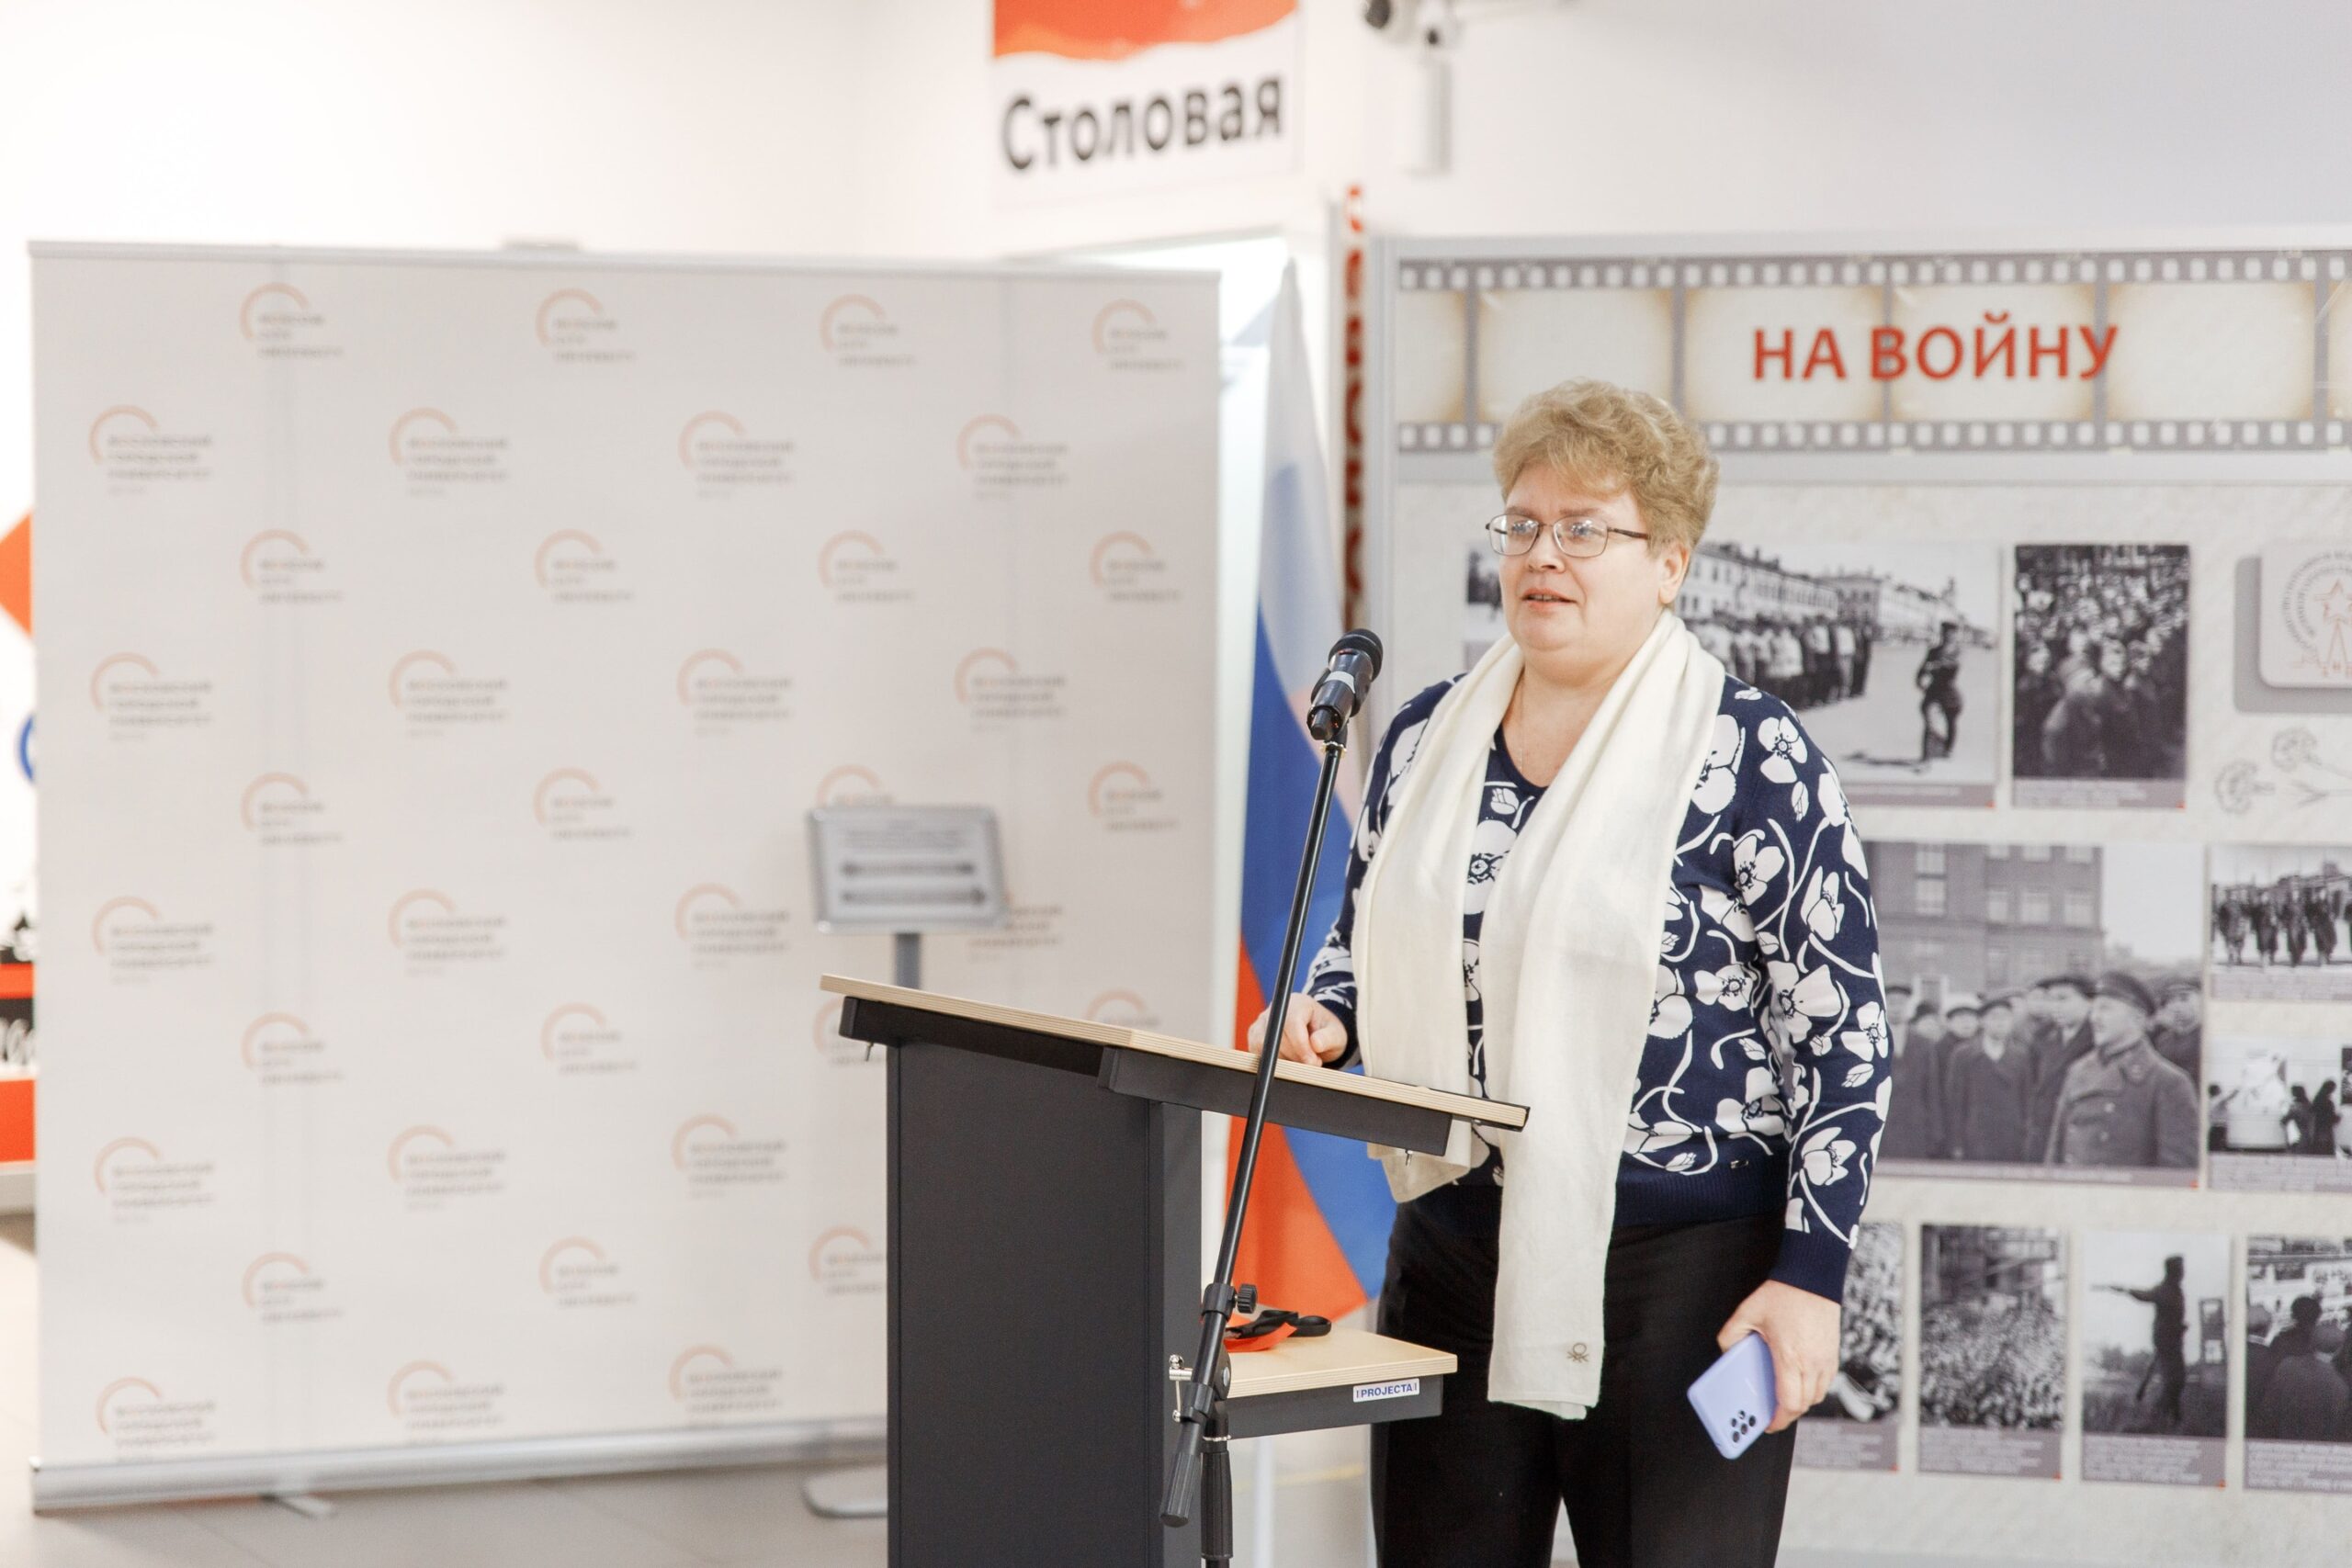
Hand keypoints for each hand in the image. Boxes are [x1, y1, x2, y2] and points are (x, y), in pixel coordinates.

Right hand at [1246, 994, 1347, 1066]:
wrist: (1317, 1034)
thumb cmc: (1326, 1033)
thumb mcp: (1336, 1035)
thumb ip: (1328, 1038)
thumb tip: (1315, 1043)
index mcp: (1298, 1003)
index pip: (1291, 1023)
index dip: (1300, 1046)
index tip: (1312, 1061)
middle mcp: (1276, 1009)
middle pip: (1277, 1037)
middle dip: (1295, 1056)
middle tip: (1312, 1063)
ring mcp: (1262, 1022)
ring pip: (1265, 1047)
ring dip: (1285, 1060)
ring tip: (1301, 1060)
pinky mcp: (1255, 1036)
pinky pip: (1258, 1053)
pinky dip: (1274, 1062)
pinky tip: (1290, 1060)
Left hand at [1716, 1279, 1840, 1432]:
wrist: (1813, 1278)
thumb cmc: (1782, 1295)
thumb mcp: (1746, 1313)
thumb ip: (1731, 1336)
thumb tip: (1727, 1354)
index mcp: (1790, 1357)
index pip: (1789, 1402)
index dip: (1778, 1419)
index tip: (1767, 1424)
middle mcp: (1812, 1363)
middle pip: (1803, 1404)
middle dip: (1787, 1414)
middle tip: (1771, 1413)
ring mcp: (1826, 1360)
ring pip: (1817, 1396)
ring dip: (1800, 1402)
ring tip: (1783, 1397)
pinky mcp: (1833, 1354)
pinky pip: (1825, 1383)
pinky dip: (1812, 1389)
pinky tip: (1798, 1381)